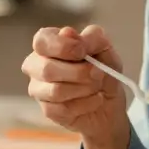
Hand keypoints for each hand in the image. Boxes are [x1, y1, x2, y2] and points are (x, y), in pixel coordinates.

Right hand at [21, 24, 131, 148]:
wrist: (110, 109)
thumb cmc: (106, 75)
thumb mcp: (108, 53)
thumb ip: (93, 39)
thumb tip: (72, 35)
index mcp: (50, 45)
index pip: (42, 40)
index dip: (61, 46)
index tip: (83, 51)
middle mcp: (37, 66)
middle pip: (42, 67)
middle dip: (76, 72)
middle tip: (97, 76)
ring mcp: (38, 91)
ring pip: (51, 91)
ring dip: (82, 90)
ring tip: (96, 89)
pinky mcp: (46, 112)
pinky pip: (61, 110)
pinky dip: (83, 106)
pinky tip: (90, 103)